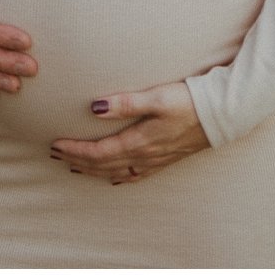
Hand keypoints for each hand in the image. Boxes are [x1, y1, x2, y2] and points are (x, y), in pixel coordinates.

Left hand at [50, 82, 208, 184]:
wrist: (220, 115)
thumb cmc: (188, 101)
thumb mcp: (157, 97)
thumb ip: (126, 102)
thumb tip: (94, 108)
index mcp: (139, 141)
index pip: (99, 151)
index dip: (75, 150)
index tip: (55, 144)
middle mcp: (144, 156)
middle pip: (103, 164)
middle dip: (77, 160)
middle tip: (54, 155)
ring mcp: (154, 161)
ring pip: (116, 172)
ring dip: (92, 170)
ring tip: (73, 165)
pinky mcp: (164, 160)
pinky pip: (134, 175)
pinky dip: (117, 177)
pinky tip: (112, 178)